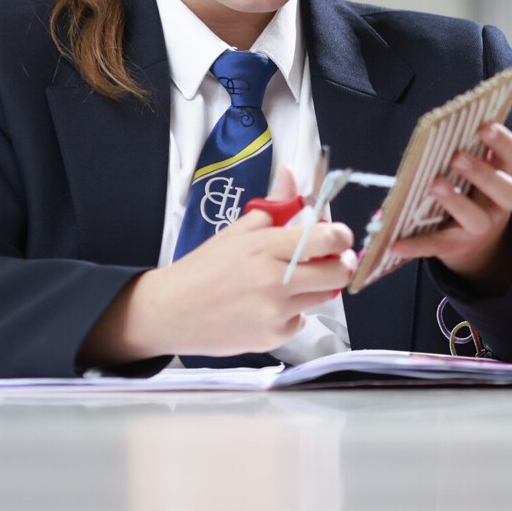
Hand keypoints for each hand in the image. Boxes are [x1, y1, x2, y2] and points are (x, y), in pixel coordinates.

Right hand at [82, 166, 354, 363]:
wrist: (169, 312)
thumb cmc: (205, 267)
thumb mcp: (238, 230)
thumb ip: (274, 204)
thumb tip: (292, 172)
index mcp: (267, 247)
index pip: (328, 239)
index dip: (342, 236)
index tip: (339, 237)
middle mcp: (276, 281)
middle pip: (339, 273)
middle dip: (340, 264)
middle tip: (327, 261)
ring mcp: (276, 313)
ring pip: (323, 297)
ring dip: (315, 287)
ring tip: (288, 283)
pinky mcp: (273, 338)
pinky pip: (301, 321)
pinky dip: (293, 313)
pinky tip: (269, 307)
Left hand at [386, 123, 511, 290]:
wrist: (477, 241)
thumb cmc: (472, 190)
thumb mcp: (478, 170)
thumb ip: (468, 150)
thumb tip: (441, 127)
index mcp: (505, 175)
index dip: (502, 141)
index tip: (485, 126)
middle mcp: (499, 204)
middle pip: (506, 191)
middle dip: (482, 172)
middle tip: (457, 157)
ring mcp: (481, 228)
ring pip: (476, 219)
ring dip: (456, 201)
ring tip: (436, 185)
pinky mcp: (455, 246)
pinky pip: (436, 245)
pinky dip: (416, 245)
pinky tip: (395, 244)